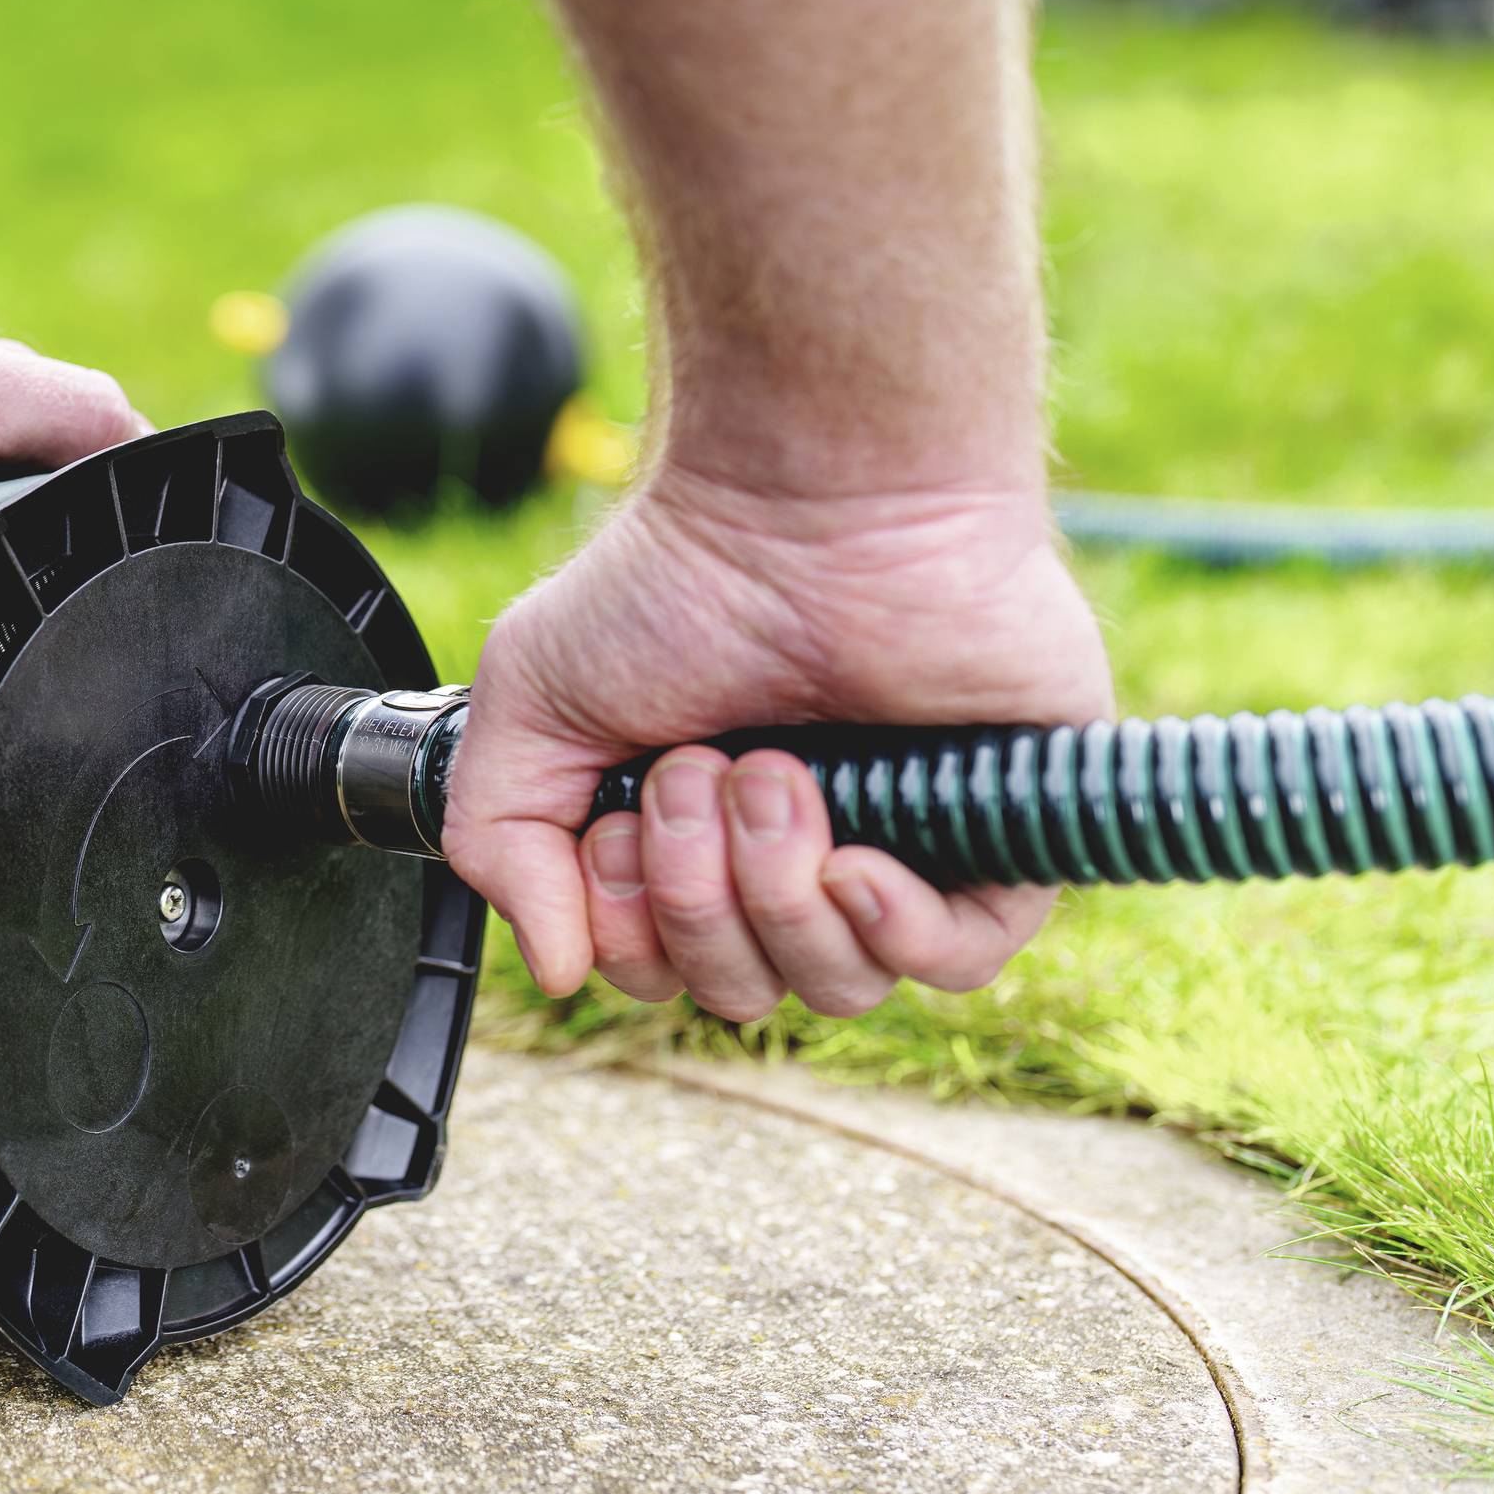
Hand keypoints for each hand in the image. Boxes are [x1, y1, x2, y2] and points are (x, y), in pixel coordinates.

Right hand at [444, 469, 1111, 1015]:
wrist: (810, 504)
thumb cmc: (678, 578)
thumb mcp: (530, 700)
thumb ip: (500, 842)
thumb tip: (560, 969)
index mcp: (696, 829)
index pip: (660, 968)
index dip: (631, 929)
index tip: (623, 821)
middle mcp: (796, 846)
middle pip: (743, 989)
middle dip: (700, 897)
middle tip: (702, 771)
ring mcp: (900, 840)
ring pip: (841, 983)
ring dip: (782, 894)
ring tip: (779, 775)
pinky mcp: (994, 826)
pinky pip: (960, 959)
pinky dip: (899, 931)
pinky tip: (857, 863)